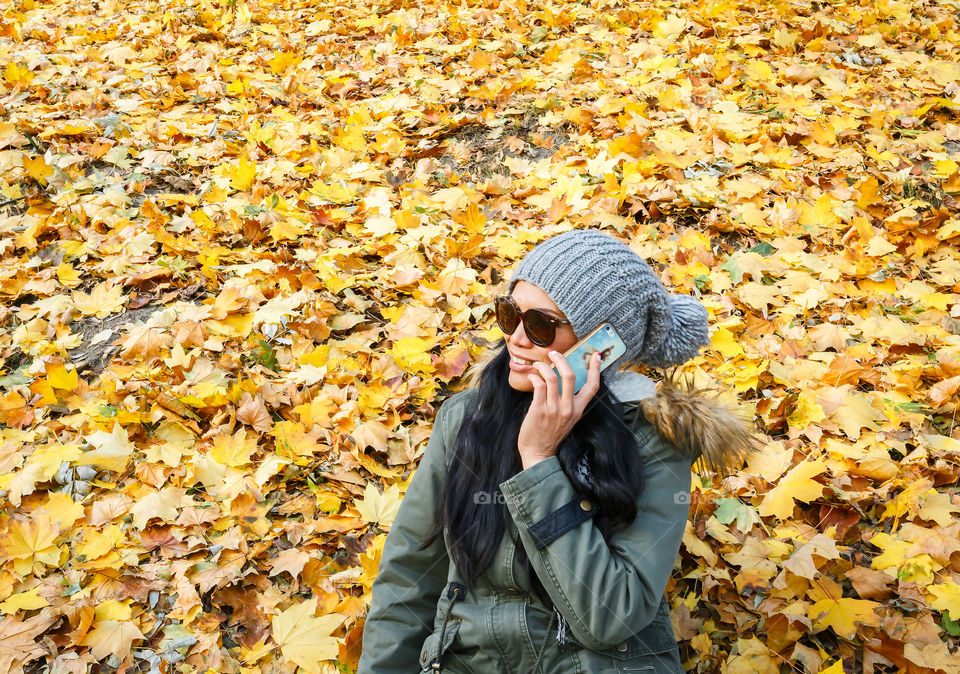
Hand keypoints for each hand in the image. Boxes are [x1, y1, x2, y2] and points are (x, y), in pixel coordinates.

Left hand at [518, 350, 601, 468]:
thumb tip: (563, 380)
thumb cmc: (550, 435)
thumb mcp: (567, 419)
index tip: (596, 356)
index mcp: (578, 410)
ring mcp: (554, 409)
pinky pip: (538, 385)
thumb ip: (569, 402)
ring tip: (538, 364)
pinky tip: (531, 376)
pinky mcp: (539, 409)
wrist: (538, 453)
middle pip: (570, 375)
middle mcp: (568, 408)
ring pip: (552, 377)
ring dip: (543, 366)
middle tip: (554, 353)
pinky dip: (534, 376)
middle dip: (562, 359)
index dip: (595, 369)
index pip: (593, 387)